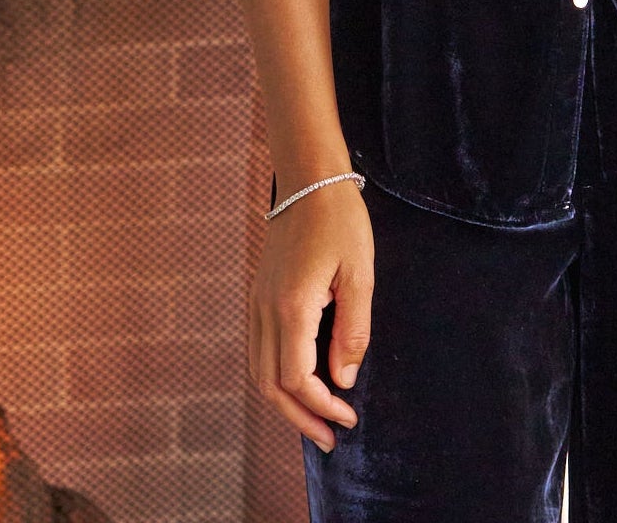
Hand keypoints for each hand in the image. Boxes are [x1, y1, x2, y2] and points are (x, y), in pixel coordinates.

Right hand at [250, 178, 374, 449]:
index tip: (347, 418)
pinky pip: (259, 351)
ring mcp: (256, 303)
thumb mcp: (359, 274)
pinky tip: (299, 382)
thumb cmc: (340, 220)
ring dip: (286, 403)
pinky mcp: (257, 296)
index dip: (321, 406)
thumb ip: (352, 330)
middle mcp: (265, 311)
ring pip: (260, 372)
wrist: (309, 179)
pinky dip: (275, 377)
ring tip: (315, 420)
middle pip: (272, 386)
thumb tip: (343, 379)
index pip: (298, 379)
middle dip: (301, 418)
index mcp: (292, 307)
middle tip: (330, 438)